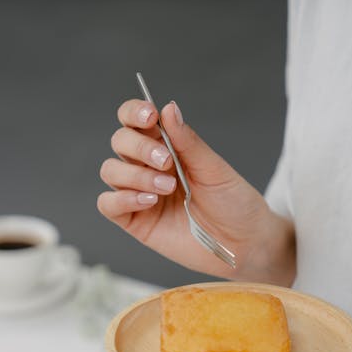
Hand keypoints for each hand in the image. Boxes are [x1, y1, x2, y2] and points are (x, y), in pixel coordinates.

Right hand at [97, 99, 293, 283]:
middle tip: (166, 162)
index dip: (135, 112)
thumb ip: (188, 141)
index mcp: (168, 147)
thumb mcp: (214, 168)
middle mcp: (149, 167)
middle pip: (120, 141)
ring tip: (166, 187)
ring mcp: (139, 193)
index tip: (150, 116)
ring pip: (111, 170)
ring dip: (136, 175)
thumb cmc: (234, 203)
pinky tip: (149, 201)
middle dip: (139, 147)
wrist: (244, 242)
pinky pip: (108, 204)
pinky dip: (123, 198)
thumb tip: (169, 108)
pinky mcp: (135, 221)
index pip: (136, 120)